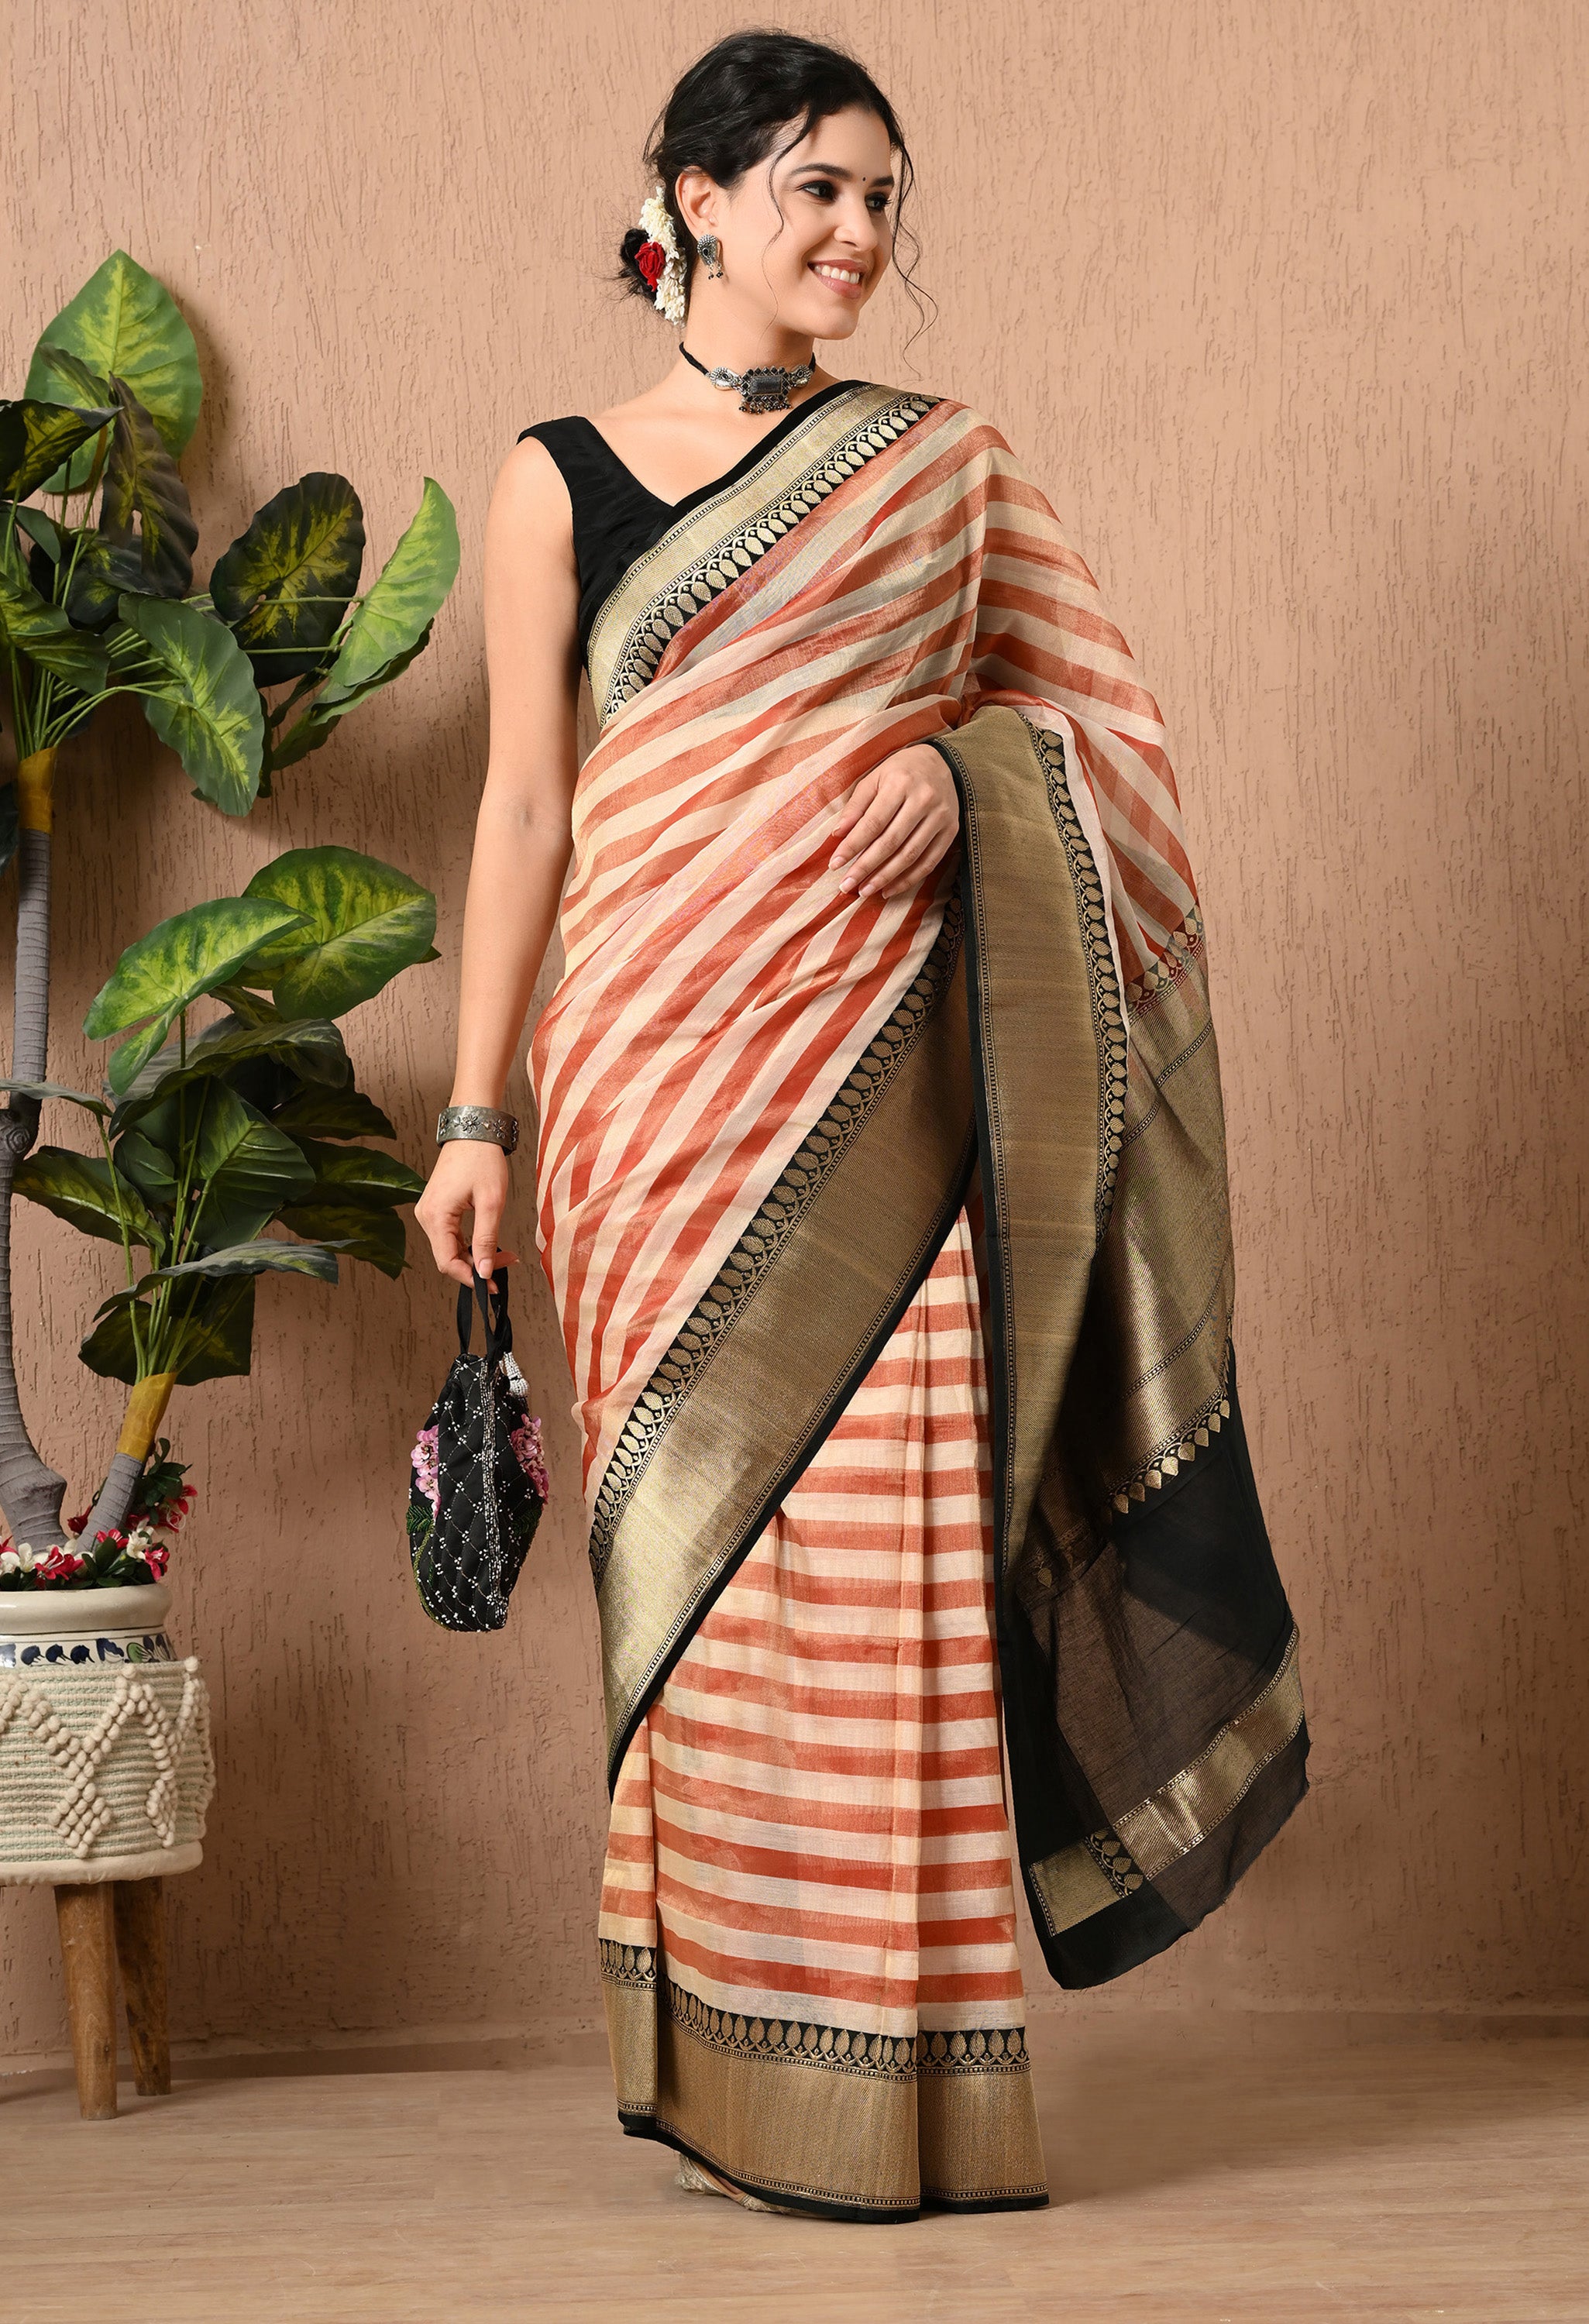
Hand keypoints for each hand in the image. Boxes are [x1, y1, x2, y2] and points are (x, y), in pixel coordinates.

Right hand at [414, 1138, 521, 1287]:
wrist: (473, 1132)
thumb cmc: (482, 1160)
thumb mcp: (491, 1202)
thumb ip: (486, 1239)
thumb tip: (485, 1271)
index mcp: (435, 1216)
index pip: (447, 1262)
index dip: (470, 1278)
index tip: (493, 1285)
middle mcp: (425, 1217)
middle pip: (448, 1258)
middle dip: (478, 1266)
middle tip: (508, 1264)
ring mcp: (429, 1213)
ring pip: (450, 1249)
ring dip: (476, 1256)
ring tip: (505, 1254)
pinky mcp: (436, 1209)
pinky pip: (451, 1236)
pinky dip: (470, 1244)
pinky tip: (490, 1244)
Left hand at [829, 742, 959, 899]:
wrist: (941, 762)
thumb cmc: (899, 772)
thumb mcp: (874, 779)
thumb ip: (856, 806)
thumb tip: (837, 835)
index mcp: (900, 783)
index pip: (873, 822)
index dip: (853, 846)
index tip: (835, 865)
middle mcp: (923, 799)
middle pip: (891, 842)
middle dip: (866, 866)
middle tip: (847, 885)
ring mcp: (940, 817)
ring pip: (910, 855)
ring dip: (886, 877)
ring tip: (866, 890)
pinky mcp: (951, 830)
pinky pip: (929, 861)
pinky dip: (909, 879)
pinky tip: (890, 889)